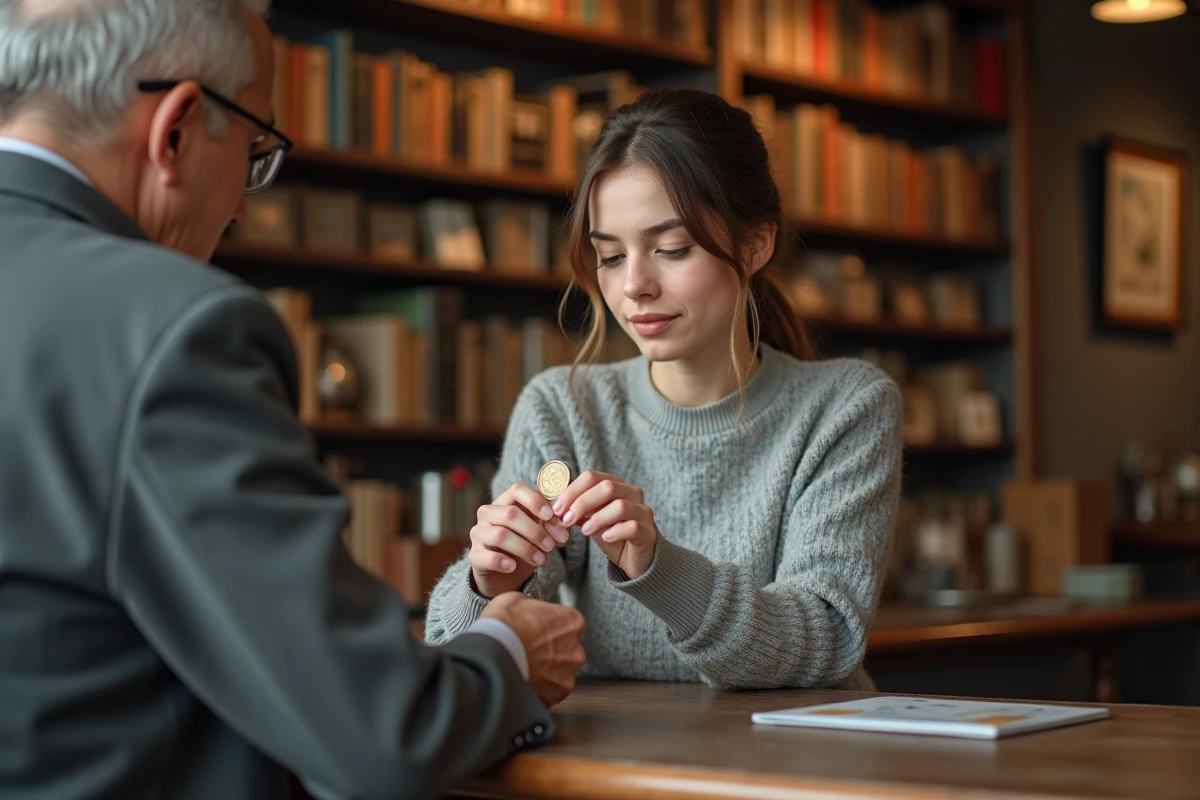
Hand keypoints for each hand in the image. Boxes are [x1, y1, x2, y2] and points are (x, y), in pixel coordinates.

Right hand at [469, 482, 571, 598]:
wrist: (505, 575)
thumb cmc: (524, 545)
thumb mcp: (540, 532)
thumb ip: (551, 525)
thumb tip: (564, 524)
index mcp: (505, 501)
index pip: (517, 489)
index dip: (535, 500)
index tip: (550, 515)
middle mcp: (488, 513)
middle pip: (511, 514)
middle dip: (535, 531)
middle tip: (552, 545)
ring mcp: (479, 534)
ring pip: (501, 535)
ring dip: (525, 548)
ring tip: (541, 560)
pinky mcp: (474, 555)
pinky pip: (488, 557)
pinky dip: (503, 562)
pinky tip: (513, 567)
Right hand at [481, 592, 585, 707]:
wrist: (490, 657)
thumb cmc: (502, 626)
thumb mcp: (516, 599)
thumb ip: (533, 606)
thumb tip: (529, 611)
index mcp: (571, 622)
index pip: (568, 622)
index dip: (550, 626)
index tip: (537, 629)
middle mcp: (575, 650)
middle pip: (567, 650)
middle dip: (550, 651)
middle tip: (528, 650)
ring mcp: (566, 676)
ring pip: (559, 673)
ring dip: (545, 672)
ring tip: (523, 667)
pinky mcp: (554, 696)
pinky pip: (548, 693)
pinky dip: (538, 689)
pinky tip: (522, 680)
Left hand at [551, 471, 657, 579]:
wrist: (634, 558)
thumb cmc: (611, 535)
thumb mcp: (589, 520)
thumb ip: (575, 511)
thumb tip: (553, 506)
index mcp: (616, 485)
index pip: (592, 477)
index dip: (572, 491)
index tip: (556, 509)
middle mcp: (632, 493)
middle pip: (607, 487)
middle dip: (582, 502)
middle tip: (567, 520)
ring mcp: (643, 512)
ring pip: (620, 506)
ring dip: (597, 518)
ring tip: (585, 531)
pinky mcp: (648, 532)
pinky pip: (632, 526)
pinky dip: (615, 531)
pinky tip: (605, 538)